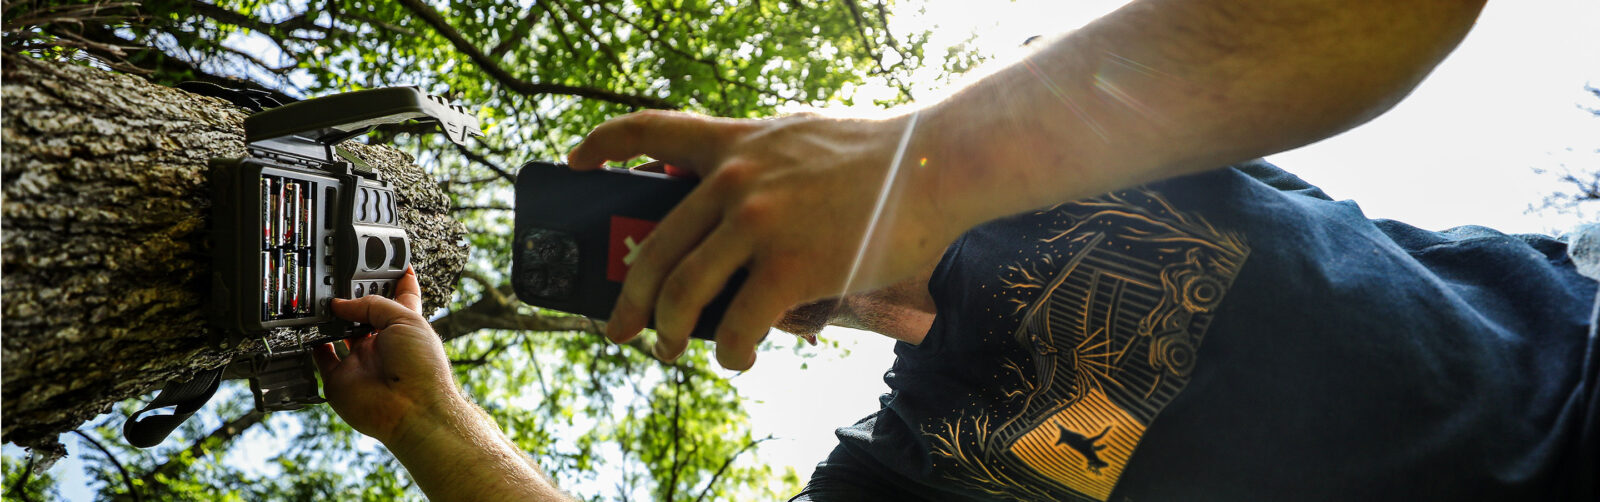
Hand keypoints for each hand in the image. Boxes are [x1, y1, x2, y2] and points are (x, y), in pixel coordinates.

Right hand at [314, 268, 459, 444]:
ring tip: (323, 298)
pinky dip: (314, 343)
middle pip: (364, 312)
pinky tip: (311, 329)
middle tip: (341, 279)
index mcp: (405, 326)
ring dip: (331, 317)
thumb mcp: (405, 319)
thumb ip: (373, 305)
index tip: (387, 259)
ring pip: (339, 332)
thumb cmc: (422, 367)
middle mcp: (383, 343)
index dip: (395, 277)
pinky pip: (322, 357)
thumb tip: (341, 304)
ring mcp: (361, 360)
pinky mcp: (340, 378)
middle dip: (354, 296)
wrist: (411, 410)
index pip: (401, 295)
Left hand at [568, 110, 956, 369]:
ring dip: (667, 332)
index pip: (649, 130)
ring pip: (683, 292)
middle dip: (627, 298)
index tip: (578, 162)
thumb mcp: (799, 136)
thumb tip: (728, 202)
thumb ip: (758, 160)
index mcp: (735, 143)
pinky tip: (736, 359)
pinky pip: (739, 324)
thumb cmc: (876, 157)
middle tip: (618, 326)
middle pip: (654, 247)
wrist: (934, 166)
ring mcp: (759, 225)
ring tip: (666, 350)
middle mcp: (735, 181)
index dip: (603, 145)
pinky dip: (731, 351)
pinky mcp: (790, 267)